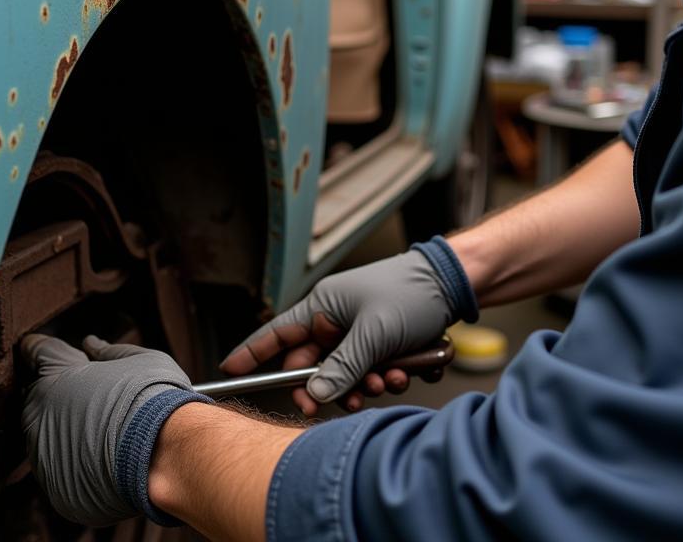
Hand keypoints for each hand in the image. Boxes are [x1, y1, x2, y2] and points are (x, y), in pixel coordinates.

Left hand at [21, 334, 210, 526]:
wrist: (166, 454)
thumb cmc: (155, 399)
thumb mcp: (140, 359)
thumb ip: (109, 351)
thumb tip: (92, 344)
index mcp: (59, 375)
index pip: (35, 352)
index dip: (43, 349)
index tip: (46, 351)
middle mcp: (41, 413)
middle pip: (37, 397)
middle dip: (56, 395)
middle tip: (90, 397)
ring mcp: (44, 455)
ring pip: (45, 437)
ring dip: (64, 432)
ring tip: (102, 431)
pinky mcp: (56, 490)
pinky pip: (59, 472)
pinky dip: (75, 465)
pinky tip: (103, 458)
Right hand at [220, 245, 466, 414]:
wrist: (453, 284)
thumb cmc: (410, 293)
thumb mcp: (373, 333)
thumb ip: (341, 367)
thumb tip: (314, 395)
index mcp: (324, 306)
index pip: (277, 333)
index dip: (252, 353)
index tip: (229, 372)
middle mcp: (337, 320)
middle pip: (315, 366)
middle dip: (334, 385)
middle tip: (352, 397)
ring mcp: (359, 333)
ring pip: (347, 374)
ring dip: (368, 382)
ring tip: (392, 375)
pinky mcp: (382, 344)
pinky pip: (373, 372)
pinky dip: (388, 376)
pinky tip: (408, 368)